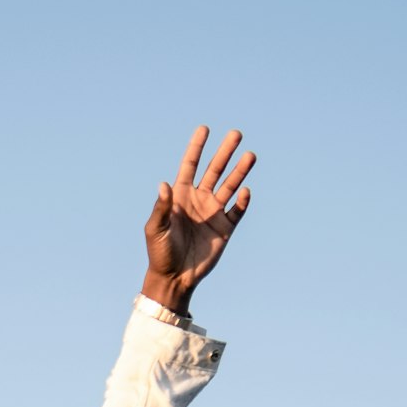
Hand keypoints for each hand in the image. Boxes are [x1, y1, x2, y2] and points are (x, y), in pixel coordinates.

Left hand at [141, 125, 255, 313]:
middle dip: (225, 152)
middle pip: (214, 170)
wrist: (174, 277)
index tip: (204, 129)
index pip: (190, 166)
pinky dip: (242, 201)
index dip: (197, 147)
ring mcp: (213, 213)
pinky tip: (245, 191)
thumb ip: (161, 207)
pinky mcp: (224, 228)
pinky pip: (237, 211)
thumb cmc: (160, 253)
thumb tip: (164, 184)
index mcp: (180, 196)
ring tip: (250, 155)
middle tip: (236, 134)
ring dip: (240, 171)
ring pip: (229, 186)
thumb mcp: (156, 229)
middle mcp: (199, 200)